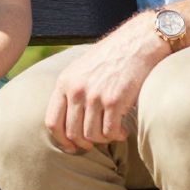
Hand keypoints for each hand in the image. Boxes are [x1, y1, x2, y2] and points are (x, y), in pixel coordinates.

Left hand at [45, 14, 167, 152]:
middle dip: (84, 143)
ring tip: (112, 132)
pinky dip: (117, 136)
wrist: (137, 43)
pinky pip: (109, 132)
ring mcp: (94, 96)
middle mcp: (76, 90)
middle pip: (72, 133)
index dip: (61, 140)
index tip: (72, 147)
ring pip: (91, 136)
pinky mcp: (114, 101)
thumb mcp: (81, 69)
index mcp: (64, 82)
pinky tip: (124, 130)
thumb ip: (72, 90)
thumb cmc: (111, 57)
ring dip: (103, 139)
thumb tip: (68, 122)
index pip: (52, 122)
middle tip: (96, 142)